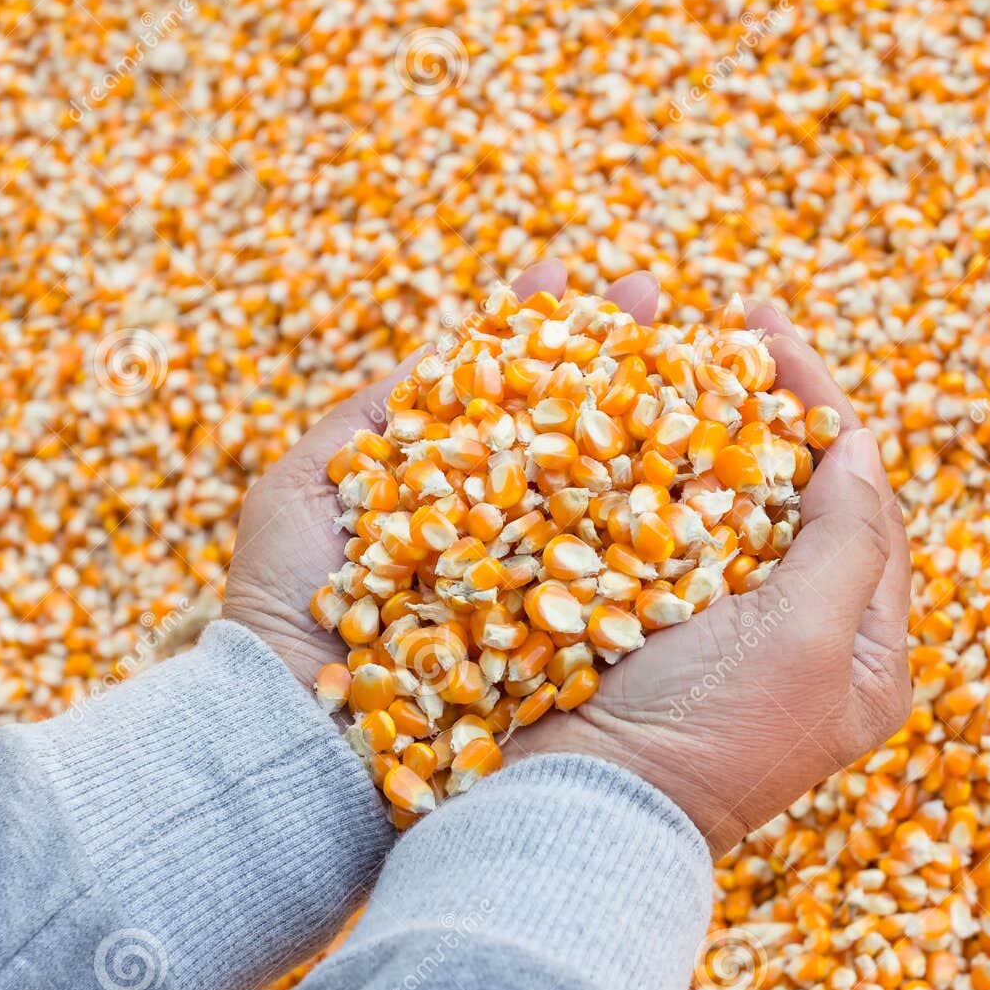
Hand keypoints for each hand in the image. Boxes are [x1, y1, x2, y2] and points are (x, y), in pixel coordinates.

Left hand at [222, 261, 662, 689]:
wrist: (301, 723)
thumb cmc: (288, 604)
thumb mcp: (310, 484)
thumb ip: (377, 416)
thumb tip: (444, 347)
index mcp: (448, 480)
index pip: (500, 388)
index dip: (531, 330)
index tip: (565, 267)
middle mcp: (505, 522)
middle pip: (565, 422)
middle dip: (608, 352)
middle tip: (653, 291)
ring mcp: (538, 574)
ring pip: (604, 483)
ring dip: (651, 413)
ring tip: (694, 344)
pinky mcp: (567, 634)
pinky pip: (619, 566)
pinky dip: (662, 515)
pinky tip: (701, 457)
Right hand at [510, 295, 912, 854]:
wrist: (577, 812)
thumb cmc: (711, 737)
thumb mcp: (812, 641)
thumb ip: (851, 539)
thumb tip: (864, 441)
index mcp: (863, 647)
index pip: (864, 501)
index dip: (825, 407)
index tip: (777, 333)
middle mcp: (795, 632)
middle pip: (797, 489)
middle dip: (770, 401)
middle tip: (739, 320)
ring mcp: (715, 626)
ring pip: (723, 497)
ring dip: (704, 419)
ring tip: (677, 343)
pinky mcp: (646, 621)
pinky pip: (658, 524)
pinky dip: (644, 464)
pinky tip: (621, 406)